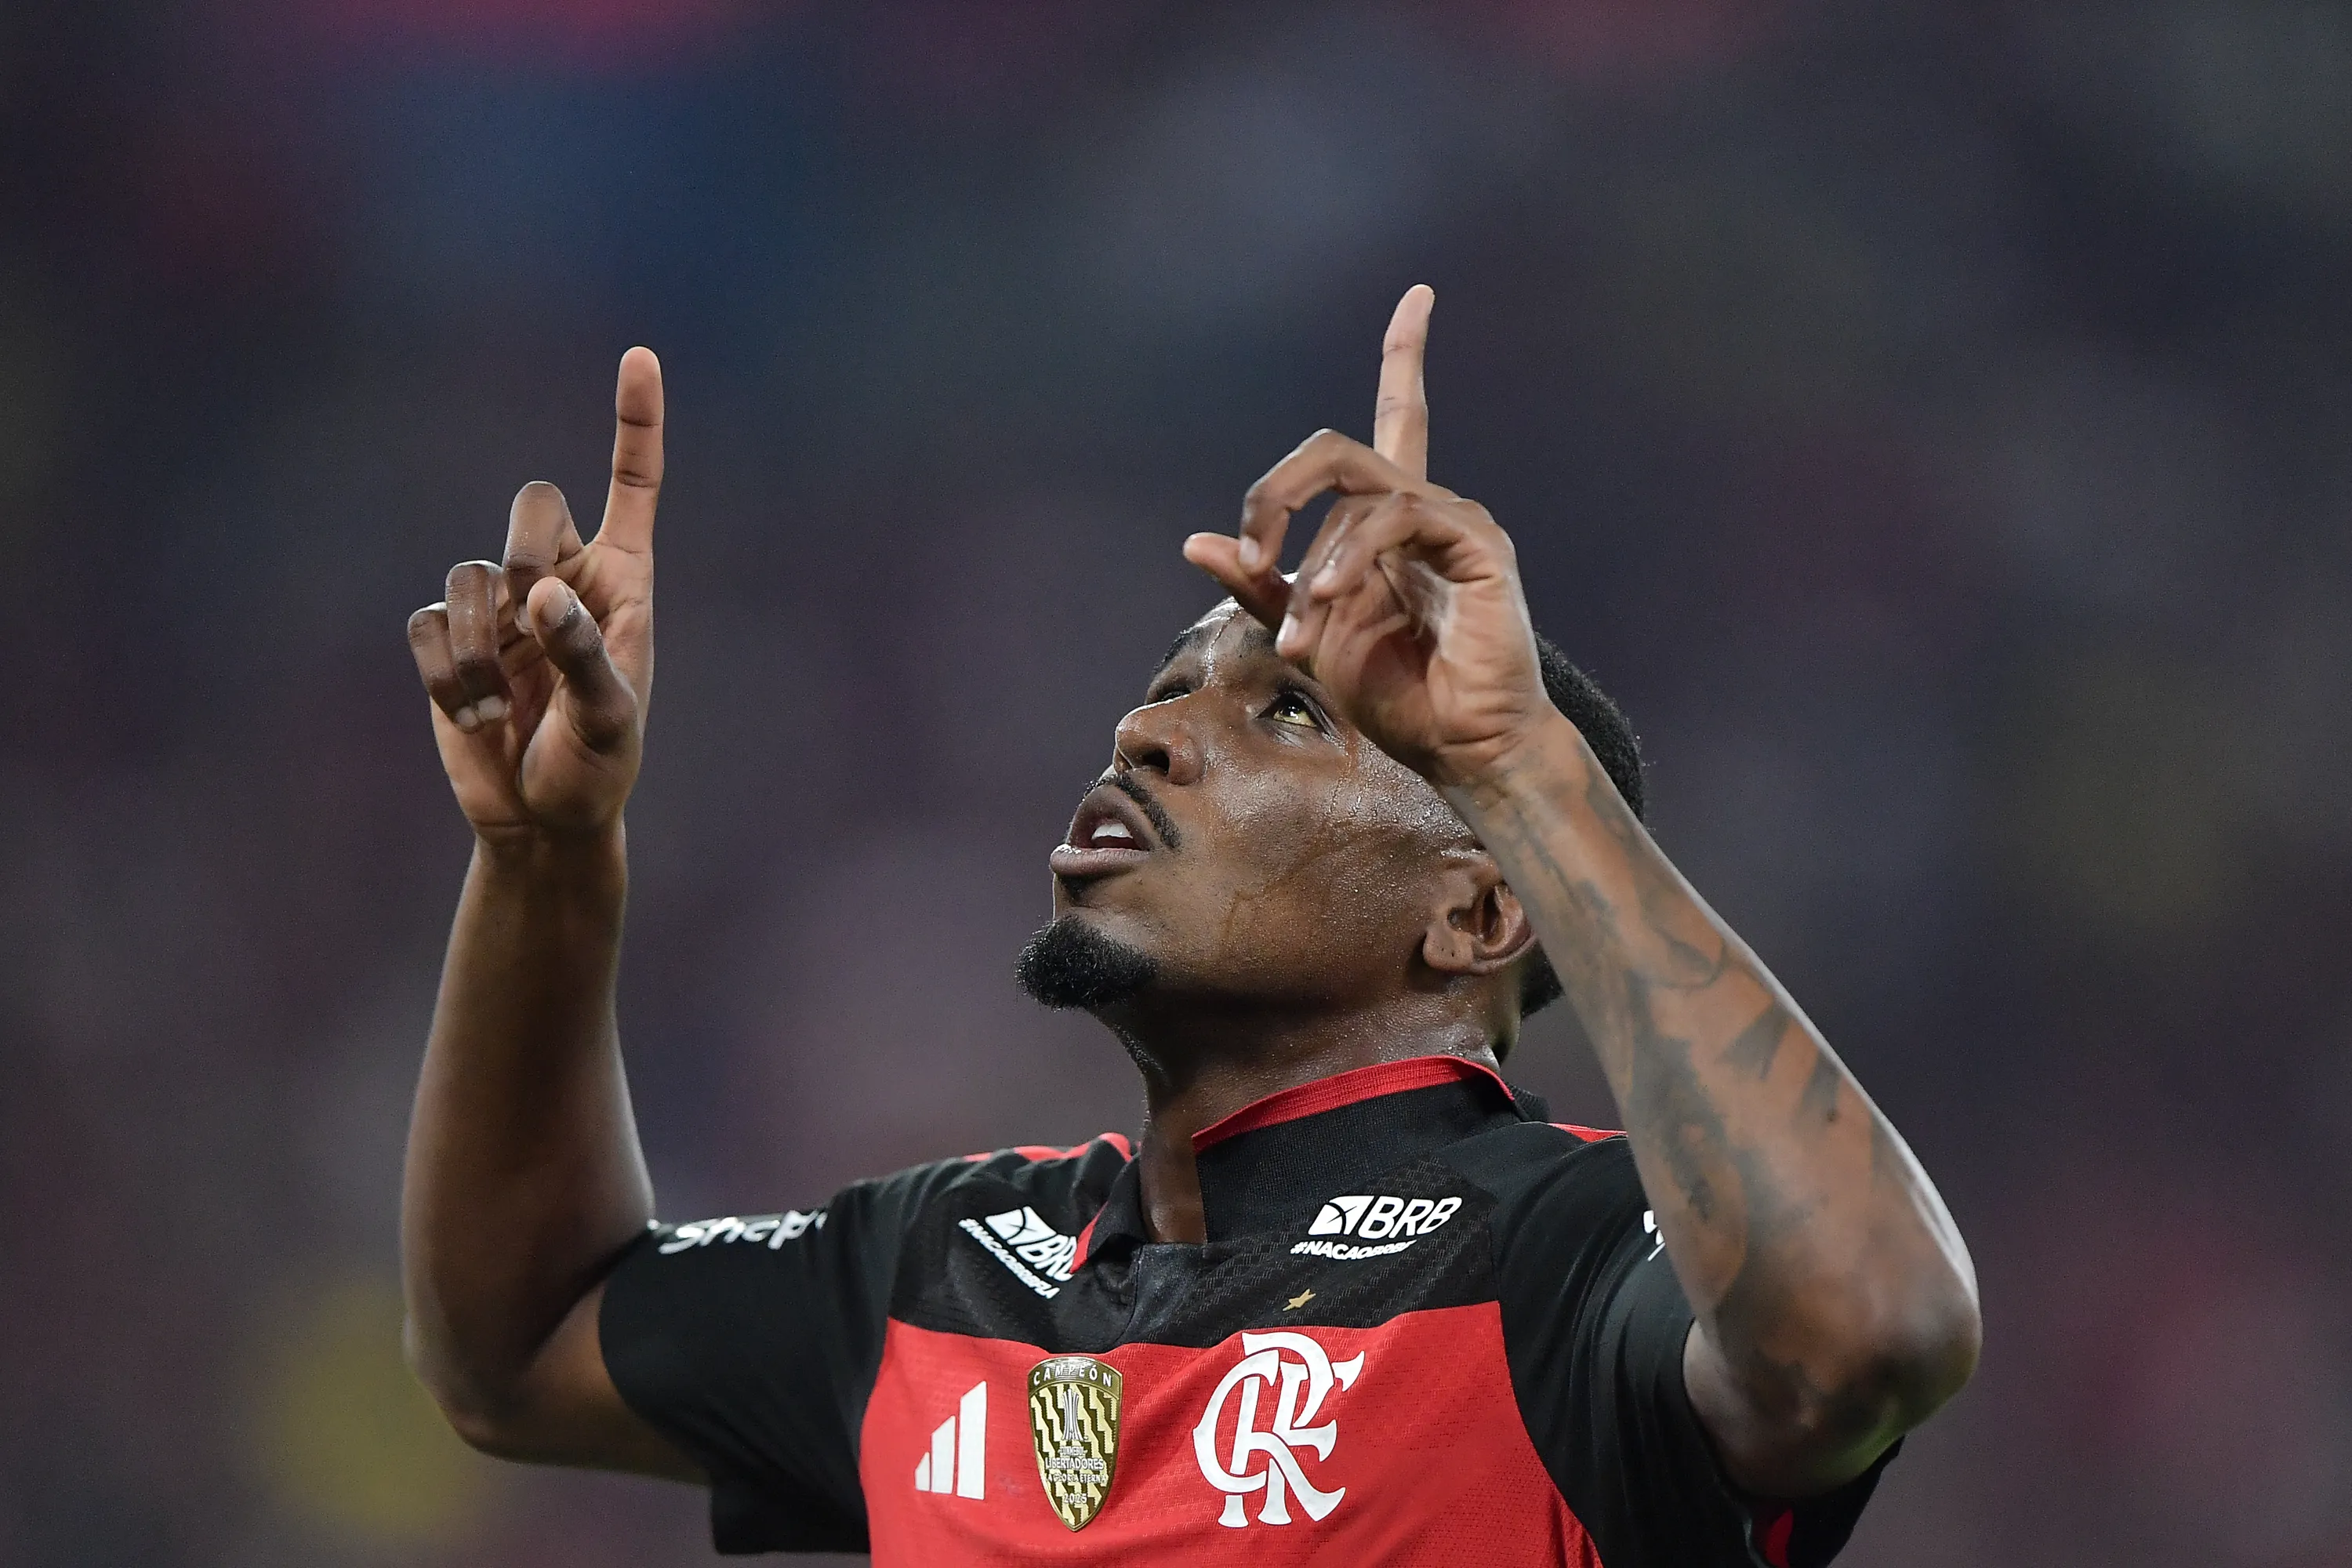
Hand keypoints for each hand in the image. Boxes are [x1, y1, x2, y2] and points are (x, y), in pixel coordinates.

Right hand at [405, 348, 663, 840]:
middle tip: (529, 612)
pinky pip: (429, 623)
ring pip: (470, 574)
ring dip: (479, 645)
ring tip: (496, 711)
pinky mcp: (450, 638)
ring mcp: (500, 605)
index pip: (633, 484)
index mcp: (621, 581)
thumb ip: (583, 655)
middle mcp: (560, 577)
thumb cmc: (597, 768)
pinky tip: (470, 718)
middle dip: (524, 549)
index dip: (636, 421)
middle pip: (531, 505)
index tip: (639, 354)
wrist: (541, 820)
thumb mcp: (608, 720)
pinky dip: (446, 673)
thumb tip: (541, 593)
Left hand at [1183, 288, 1554, 788]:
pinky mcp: (1477, 542)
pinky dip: (1347, 560)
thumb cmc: (1397, 695)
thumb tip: (1198, 540)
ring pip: (1355, 491)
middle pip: (1338, 448)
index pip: (1399, 416)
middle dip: (1277, 491)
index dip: (1407, 354)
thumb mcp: (1308, 634)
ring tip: (1301, 634)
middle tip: (1253, 556)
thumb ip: (1260, 585)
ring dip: (1310, 567)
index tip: (1421, 294)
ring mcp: (1454, 520)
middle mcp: (1423, 508)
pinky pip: (1393, 519)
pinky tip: (1328, 604)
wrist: (1462, 749)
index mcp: (1388, 523)